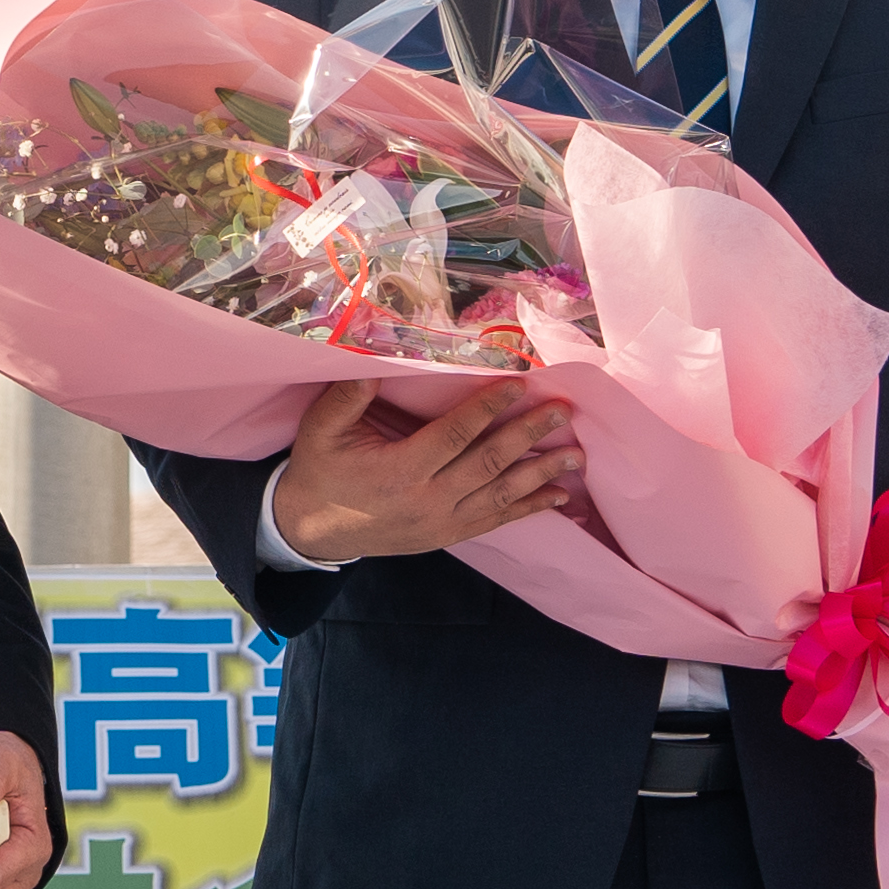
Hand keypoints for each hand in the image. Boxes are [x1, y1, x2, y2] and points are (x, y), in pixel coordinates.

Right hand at [269, 378, 578, 564]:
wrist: (312, 530)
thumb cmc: (320, 471)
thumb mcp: (322, 428)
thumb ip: (351, 395)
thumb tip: (376, 353)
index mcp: (400, 471)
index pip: (455, 436)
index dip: (488, 409)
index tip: (519, 384)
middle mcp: (428, 501)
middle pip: (489, 464)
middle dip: (529, 435)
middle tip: (562, 412)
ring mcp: (442, 523)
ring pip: (501, 495)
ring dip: (541, 474)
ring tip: (575, 455)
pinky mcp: (449, 535)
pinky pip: (497, 521)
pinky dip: (530, 508)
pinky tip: (558, 496)